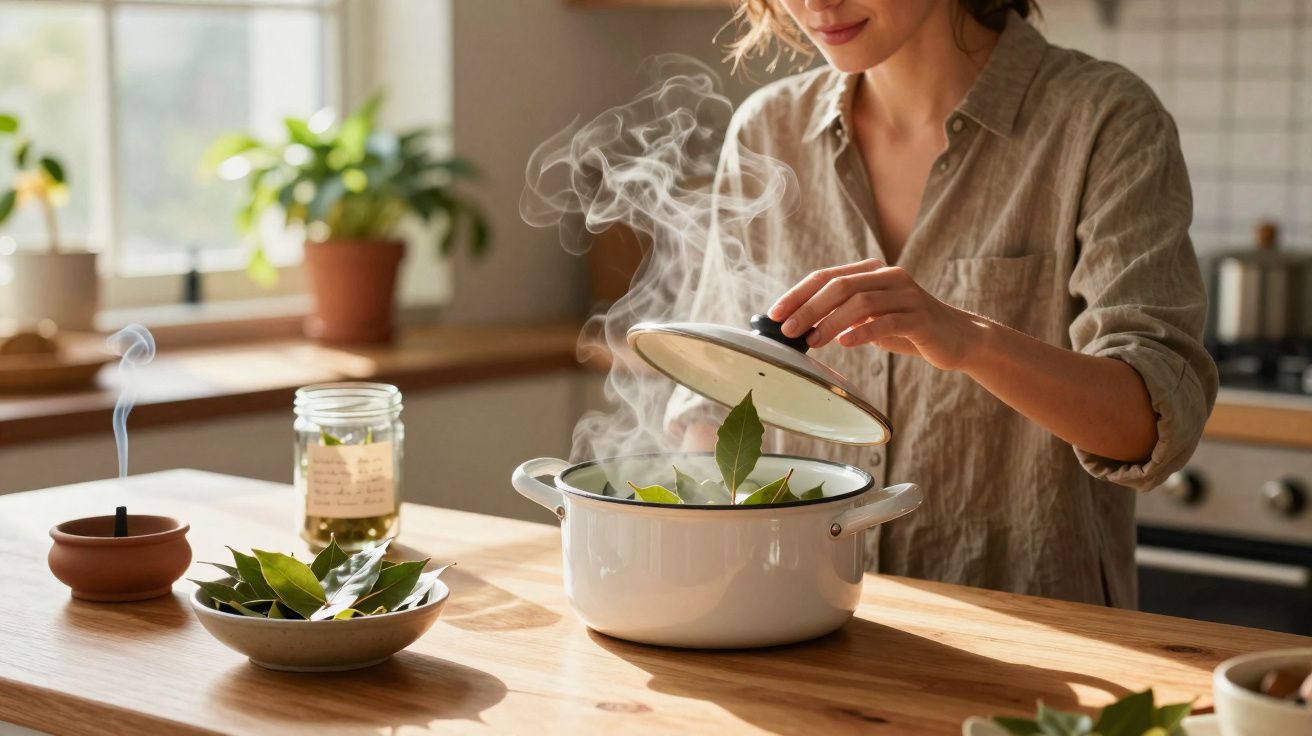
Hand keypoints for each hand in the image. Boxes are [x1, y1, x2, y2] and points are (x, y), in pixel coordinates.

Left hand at [767, 258, 985, 370]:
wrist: (956, 337)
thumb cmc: (905, 328)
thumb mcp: (869, 318)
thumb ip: (841, 315)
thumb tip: (797, 326)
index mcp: (872, 272)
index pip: (826, 276)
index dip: (797, 294)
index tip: (774, 314)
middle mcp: (889, 277)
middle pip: (840, 286)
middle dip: (808, 308)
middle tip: (787, 331)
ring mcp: (906, 295)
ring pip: (861, 302)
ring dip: (830, 322)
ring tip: (811, 342)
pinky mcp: (920, 317)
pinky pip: (887, 322)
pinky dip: (862, 332)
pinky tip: (844, 342)